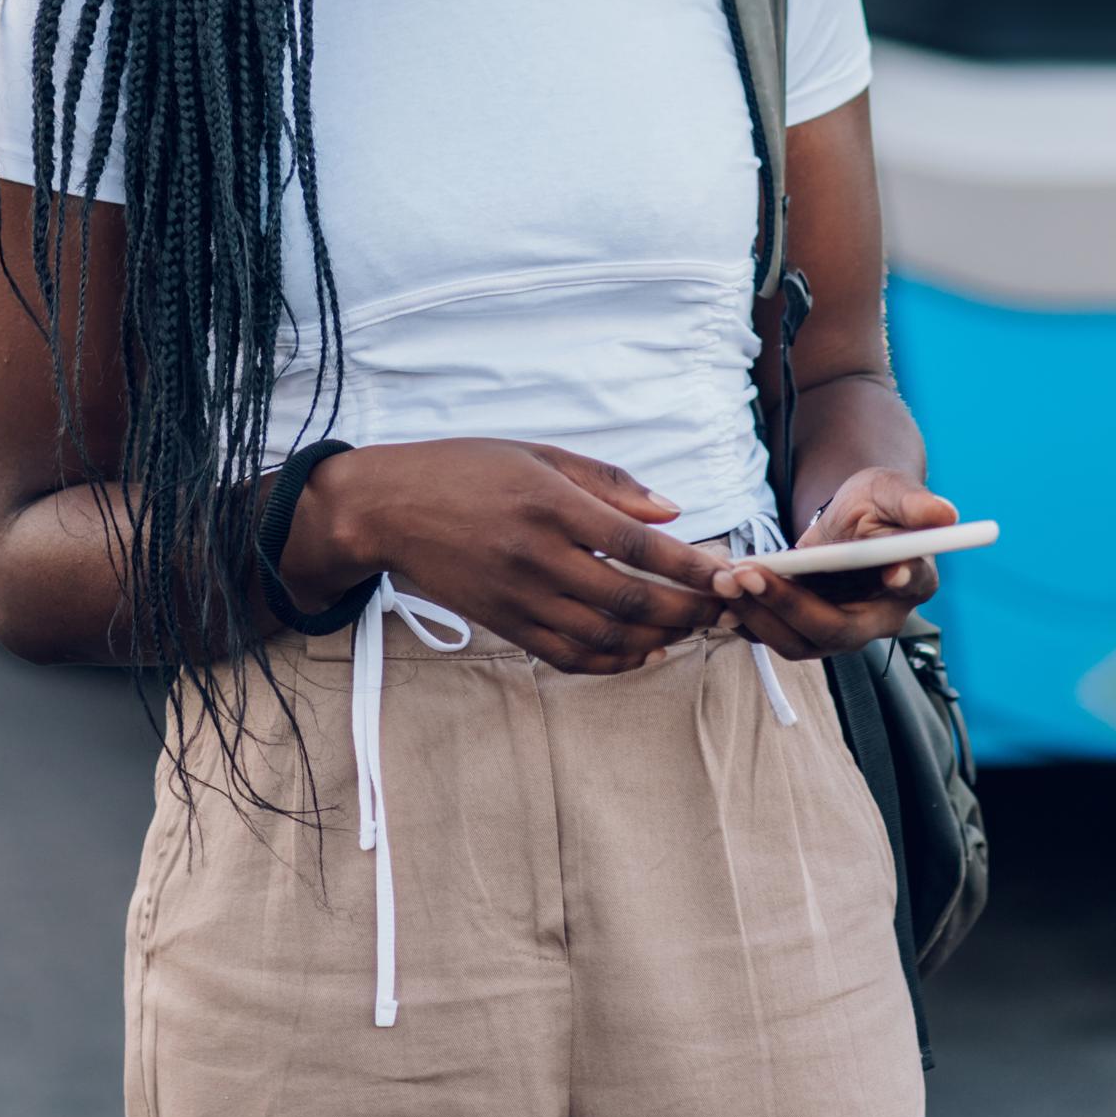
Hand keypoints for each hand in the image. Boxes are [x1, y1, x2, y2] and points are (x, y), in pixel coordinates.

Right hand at [284, 438, 727, 673]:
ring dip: (656, 640)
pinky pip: (567, 656)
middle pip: (629, 600)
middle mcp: (539, 557)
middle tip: (720, 608)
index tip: (724, 573)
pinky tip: (641, 654)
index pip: (638, 545)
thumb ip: (608, 482)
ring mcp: (520, 597)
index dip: (688, 566)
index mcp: (552, 505)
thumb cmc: (468, 468)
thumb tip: (670, 510)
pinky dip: (611, 662)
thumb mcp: (540, 453)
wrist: (391, 508)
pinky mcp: (504, 624)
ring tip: (690, 630)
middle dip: (685, 610)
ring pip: (603, 636)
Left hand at [709, 468, 958, 661]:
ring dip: (759, 614)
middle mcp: (877, 617)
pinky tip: (721, 595)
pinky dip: (747, 620)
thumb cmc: (875, 501)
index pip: (906, 590)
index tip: (886, 570)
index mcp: (912, 581)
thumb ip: (912, 502)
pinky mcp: (808, 629)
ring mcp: (840, 630)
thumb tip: (947, 513)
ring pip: (799, 641)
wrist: (848, 518)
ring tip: (727, 581)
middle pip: (835, 630)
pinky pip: (775, 636)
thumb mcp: (889, 489)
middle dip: (788, 605)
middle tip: (749, 573)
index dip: (894, 583)